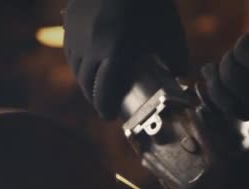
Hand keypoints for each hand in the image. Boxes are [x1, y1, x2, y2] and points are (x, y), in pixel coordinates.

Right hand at [62, 0, 187, 118]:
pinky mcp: (71, 19)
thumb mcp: (170, 29)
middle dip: (95, 99)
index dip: (106, 107)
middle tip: (105, 106)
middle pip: (87, 84)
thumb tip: (178, 75)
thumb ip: (176, 56)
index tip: (110, 117)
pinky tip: (87, 65)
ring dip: (85, 83)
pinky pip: (70, 49)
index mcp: (119, 52)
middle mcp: (94, 46)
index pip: (105, 91)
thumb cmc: (151, 0)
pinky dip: (78, 63)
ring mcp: (78, 32)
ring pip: (75, 67)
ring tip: (96, 88)